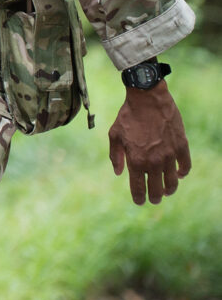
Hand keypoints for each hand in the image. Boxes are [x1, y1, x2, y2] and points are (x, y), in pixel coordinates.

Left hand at [108, 80, 190, 204]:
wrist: (147, 97)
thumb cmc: (128, 115)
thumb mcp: (114, 134)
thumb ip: (115, 156)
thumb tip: (118, 173)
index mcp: (135, 160)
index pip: (138, 189)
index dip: (139, 198)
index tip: (139, 201)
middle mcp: (153, 161)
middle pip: (157, 190)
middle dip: (154, 197)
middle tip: (154, 198)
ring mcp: (169, 155)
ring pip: (172, 182)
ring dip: (169, 189)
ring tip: (166, 190)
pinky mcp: (181, 146)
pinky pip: (185, 166)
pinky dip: (183, 173)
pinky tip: (179, 175)